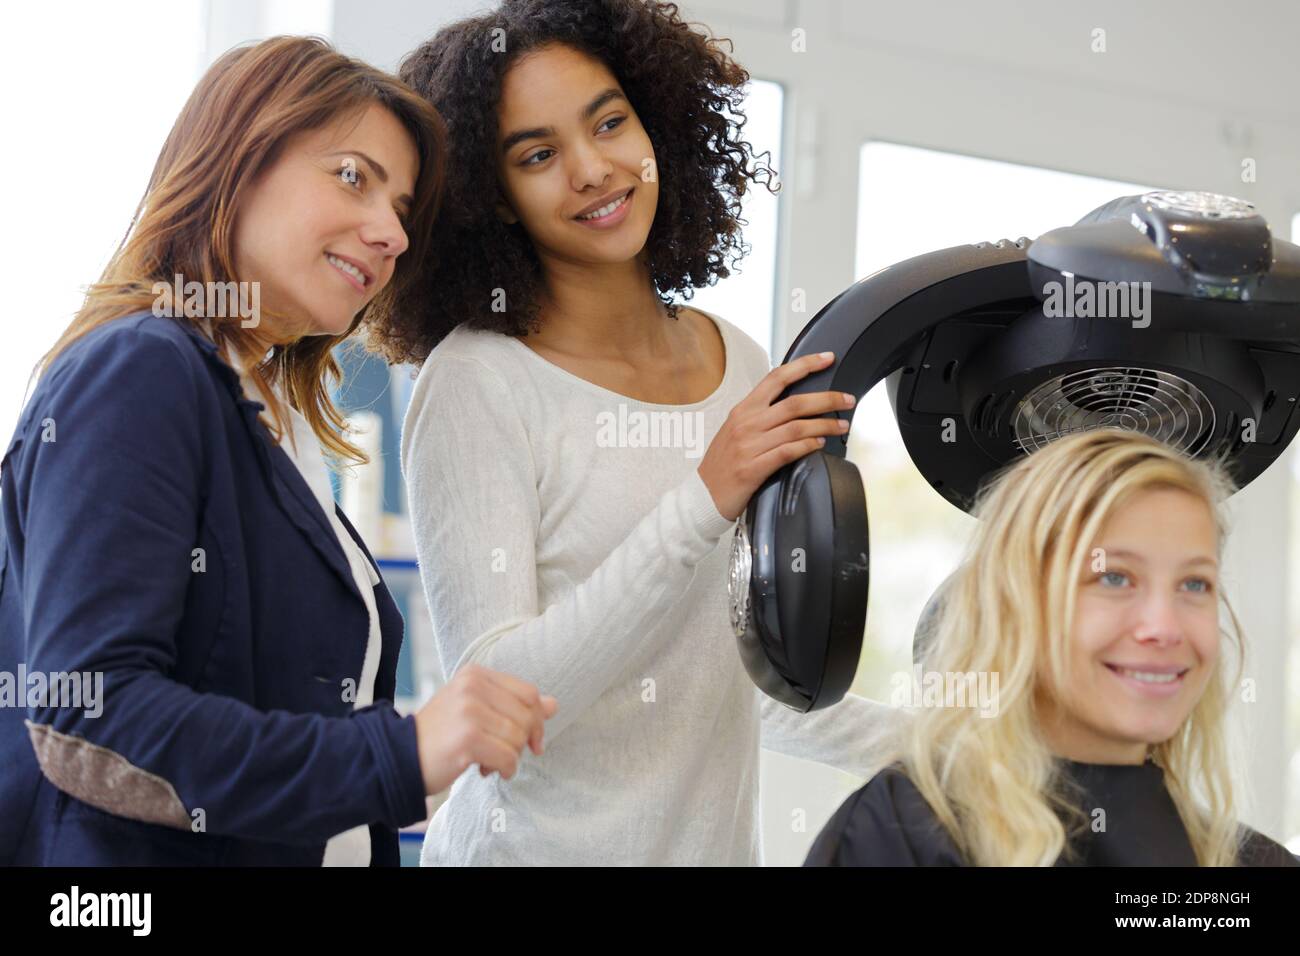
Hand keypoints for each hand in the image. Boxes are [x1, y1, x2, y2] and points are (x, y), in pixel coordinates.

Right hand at [413, 663, 558, 794]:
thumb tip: (554, 704)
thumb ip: (514, 704)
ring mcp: (469, 710)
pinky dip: (504, 769)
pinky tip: (485, 771)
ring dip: (510, 758)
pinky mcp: (467, 737)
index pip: (529, 693)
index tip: (532, 742)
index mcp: (476, 673)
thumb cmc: (441, 735)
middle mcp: (473, 686)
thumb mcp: (477, 710)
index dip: (537, 720)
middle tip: (502, 754)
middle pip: (528, 715)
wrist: (398, 757)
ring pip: (518, 738)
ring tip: (488, 762)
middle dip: (523, 742)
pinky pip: (508, 757)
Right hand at [697, 351, 854, 520]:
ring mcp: (749, 446)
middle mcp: (747, 423)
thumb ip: (761, 416)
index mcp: (743, 409)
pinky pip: (787, 452)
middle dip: (827, 399)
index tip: (826, 358)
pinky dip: (807, 447)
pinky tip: (820, 445)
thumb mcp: (736, 430)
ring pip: (796, 428)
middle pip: (794, 403)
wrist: (702, 495)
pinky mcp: (753, 468)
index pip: (776, 378)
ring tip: (842, 425)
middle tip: (848, 399)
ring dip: (825, 425)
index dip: (804, 365)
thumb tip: (794, 406)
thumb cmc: (722, 463)